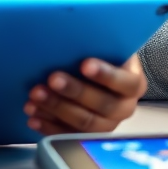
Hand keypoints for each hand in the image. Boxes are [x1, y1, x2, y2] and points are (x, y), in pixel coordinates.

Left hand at [24, 55, 146, 135]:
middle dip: (75, 91)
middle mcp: (125, 108)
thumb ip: (98, 43)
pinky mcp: (86, 138)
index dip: (105, 74)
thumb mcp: (107, 46)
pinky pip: (68, 135)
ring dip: (57, 108)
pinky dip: (48, 126)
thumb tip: (76, 31)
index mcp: (134, 84)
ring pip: (84, 123)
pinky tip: (33, 116)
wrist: (99, 74)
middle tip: (53, 79)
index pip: (125, 82)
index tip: (84, 64)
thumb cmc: (102, 56)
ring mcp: (106, 125)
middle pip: (103, 105)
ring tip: (36, 95)